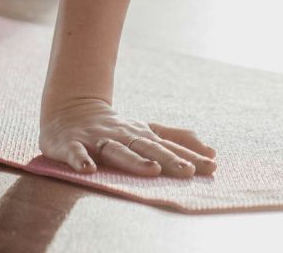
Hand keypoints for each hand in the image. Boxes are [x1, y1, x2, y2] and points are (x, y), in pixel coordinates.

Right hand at [39, 97, 217, 177]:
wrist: (70, 110)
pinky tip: (89, 170)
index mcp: (141, 135)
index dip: (189, 156)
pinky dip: (81, 160)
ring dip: (134, 160)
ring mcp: (97, 139)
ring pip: (117, 150)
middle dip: (168, 159)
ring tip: (152, 170)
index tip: (212, 165)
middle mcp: (123, 136)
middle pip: (148, 148)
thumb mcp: (147, 132)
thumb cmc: (116, 129)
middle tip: (188, 171)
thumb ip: (177, 139)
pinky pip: (76, 152)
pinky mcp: (71, 144)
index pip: (168, 146)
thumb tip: (211, 151)